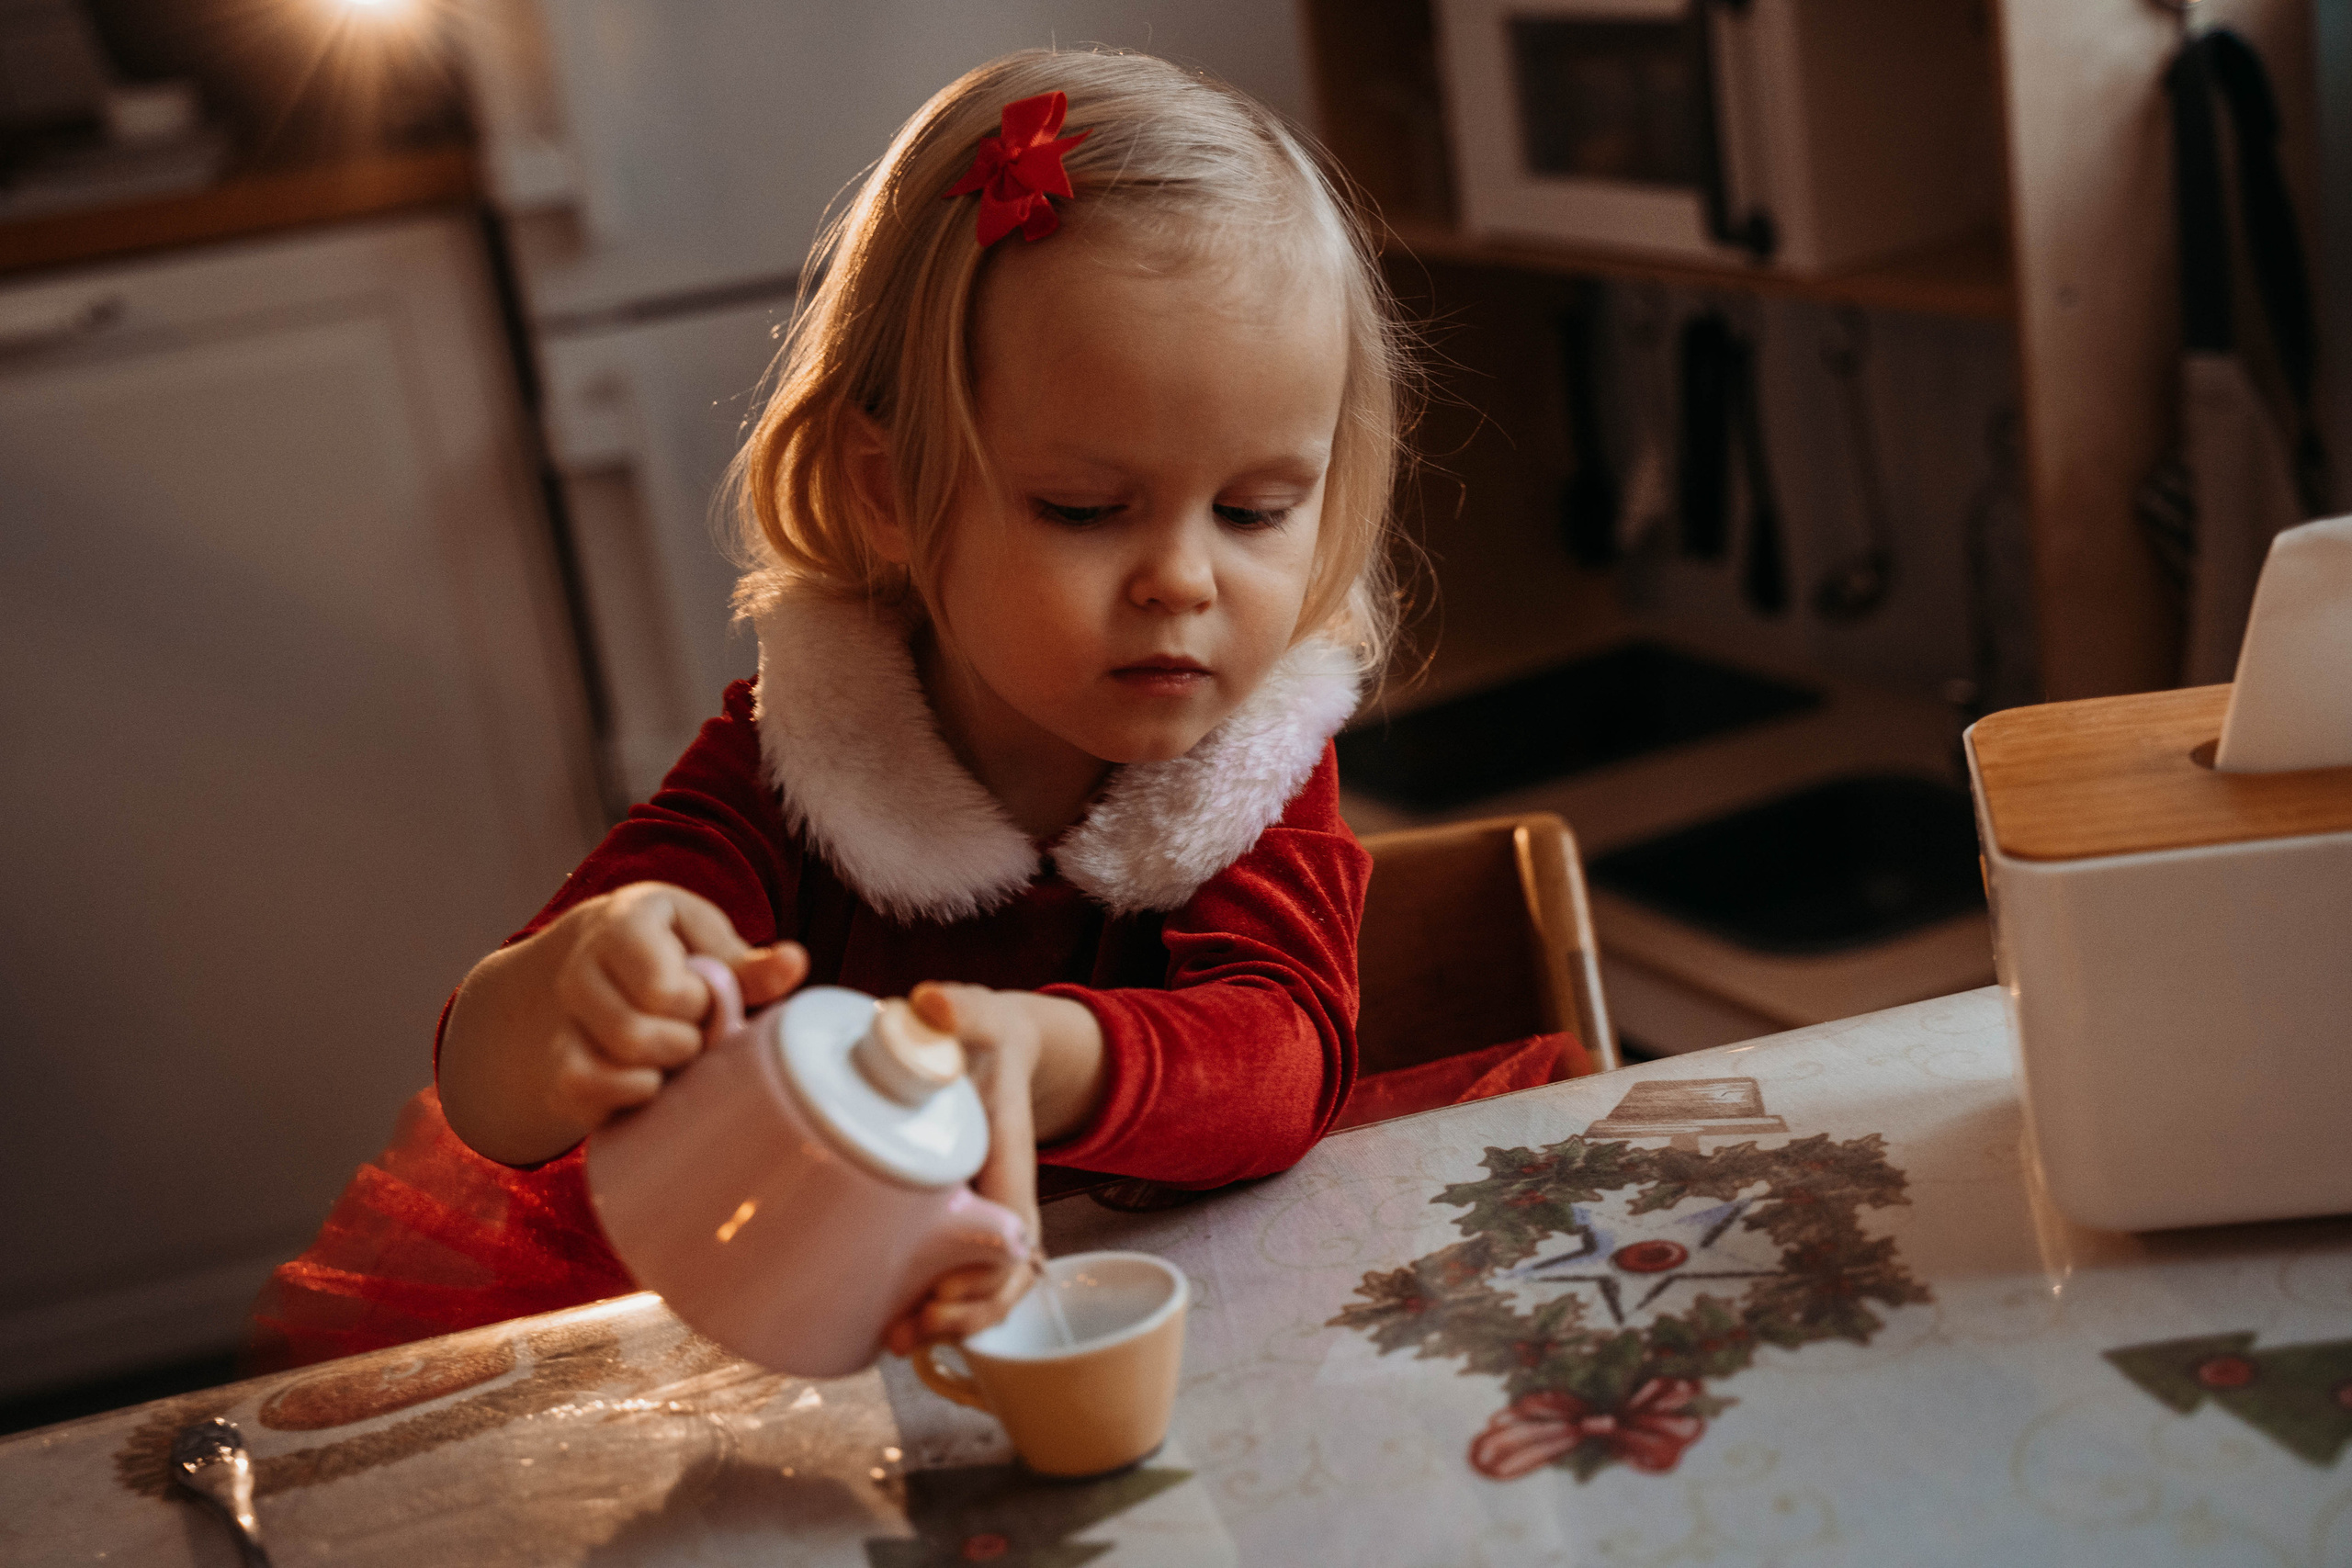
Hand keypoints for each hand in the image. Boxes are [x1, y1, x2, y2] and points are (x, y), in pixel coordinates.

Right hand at [440, 882, 806, 1165]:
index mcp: (625, 922)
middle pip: (636, 1034)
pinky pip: (583, 1091)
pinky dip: (626, 1096)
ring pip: (610, 1067)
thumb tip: (795, 964)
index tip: (706, 995)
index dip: (698, 1003)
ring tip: (676, 1052)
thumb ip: (749, 965)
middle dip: (684, 1042)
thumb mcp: (710, 945)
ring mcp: (562, 1015)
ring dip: (660, 1072)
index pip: (662, 989)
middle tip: (696, 1031)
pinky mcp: (556, 1061)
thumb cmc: (674, 955)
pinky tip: (649, 1080)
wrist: (600, 968)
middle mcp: (580, 965)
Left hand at [881, 983, 1107, 1354]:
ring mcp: (972, 1215)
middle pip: (996, 1281)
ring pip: (973, 1287)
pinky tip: (883, 1321)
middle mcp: (995, 1201)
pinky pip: (946, 1273)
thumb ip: (958, 1009)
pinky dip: (925, 1304)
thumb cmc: (979, 1035)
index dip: (987, 1280)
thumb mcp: (975, 1017)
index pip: (1013, 1240)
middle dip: (961, 1318)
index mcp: (1008, 1167)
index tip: (943, 1297)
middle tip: (904, 1335)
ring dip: (942, 1323)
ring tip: (892, 1342)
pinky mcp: (941, 1218)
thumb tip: (929, 1004)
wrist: (986, 1044)